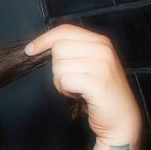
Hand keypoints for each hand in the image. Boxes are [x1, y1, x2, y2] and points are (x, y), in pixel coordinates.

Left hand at [24, 23, 141, 145]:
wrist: (121, 119)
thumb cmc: (101, 94)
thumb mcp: (90, 65)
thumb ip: (74, 52)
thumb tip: (44, 47)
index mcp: (100, 42)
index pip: (65, 30)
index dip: (44, 39)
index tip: (30, 50)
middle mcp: (102, 49)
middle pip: (58, 48)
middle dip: (57, 68)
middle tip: (71, 81)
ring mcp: (102, 65)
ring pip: (59, 66)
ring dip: (61, 82)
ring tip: (77, 89)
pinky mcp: (97, 82)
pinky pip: (65, 80)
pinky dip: (66, 91)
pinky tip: (78, 96)